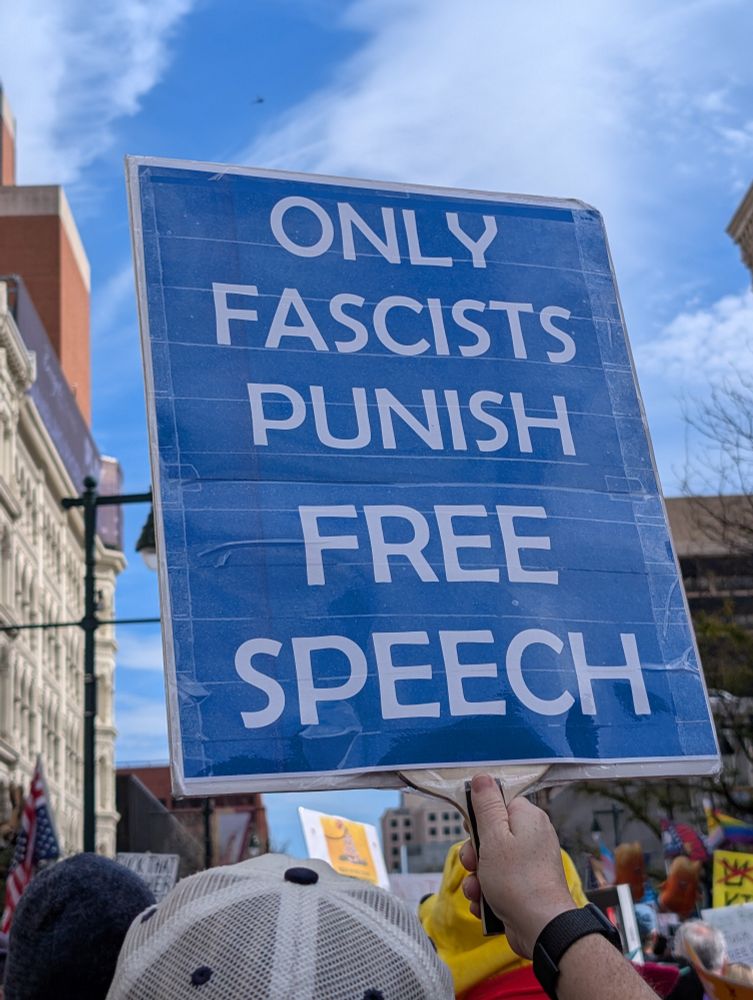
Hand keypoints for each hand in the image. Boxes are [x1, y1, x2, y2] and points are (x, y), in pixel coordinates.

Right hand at [459, 774, 575, 957]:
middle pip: (492, 833)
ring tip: (477, 890)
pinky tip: (484, 903)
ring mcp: (530, 863)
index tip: (470, 830)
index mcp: (528, 818)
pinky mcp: (526, 886)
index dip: (480, 816)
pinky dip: (488, 892)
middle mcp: (533, 837)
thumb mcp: (493, 837)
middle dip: (475, 852)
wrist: (542, 928)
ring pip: (492, 861)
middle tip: (472, 863)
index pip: (499, 802)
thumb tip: (483, 777)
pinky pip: (500, 881)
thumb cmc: (517, 881)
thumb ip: (486, 806)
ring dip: (477, 876)